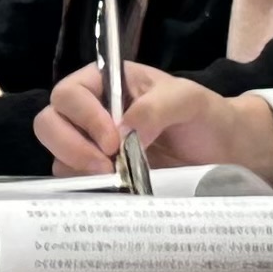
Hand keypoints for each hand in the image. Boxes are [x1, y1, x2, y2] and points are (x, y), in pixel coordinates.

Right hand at [34, 65, 272, 187]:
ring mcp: (89, 144)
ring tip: (115, 178)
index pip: (70, 93)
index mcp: (108, 82)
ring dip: (79, 168)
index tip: (113, 139)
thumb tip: (122, 130)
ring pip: (57, 154)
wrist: (224, 152)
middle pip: (49, 123)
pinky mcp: (95, 173)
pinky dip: (85, 186)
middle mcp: (91, 111)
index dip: (84, 116)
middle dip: (71, 145)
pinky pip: (72, 181)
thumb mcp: (189, 100)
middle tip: (107, 165)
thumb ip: (157, 107)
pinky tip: (113, 188)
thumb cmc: (206, 116)